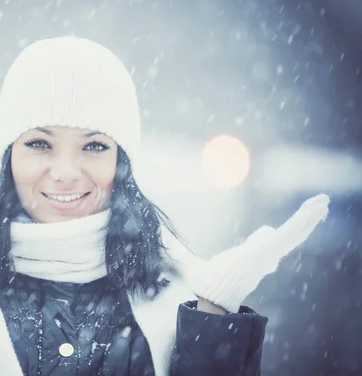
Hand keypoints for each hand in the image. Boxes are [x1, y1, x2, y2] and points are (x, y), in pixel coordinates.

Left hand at [184, 194, 329, 312]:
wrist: (215, 294)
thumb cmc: (209, 285)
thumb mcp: (203, 263)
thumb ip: (193, 254)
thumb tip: (174, 248)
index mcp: (252, 257)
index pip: (268, 243)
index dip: (273, 235)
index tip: (279, 228)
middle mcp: (265, 256)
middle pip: (288, 236)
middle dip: (303, 223)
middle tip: (317, 208)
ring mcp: (271, 252)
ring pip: (294, 232)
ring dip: (309, 217)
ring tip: (322, 201)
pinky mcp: (272, 249)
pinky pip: (291, 232)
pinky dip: (304, 220)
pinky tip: (316, 208)